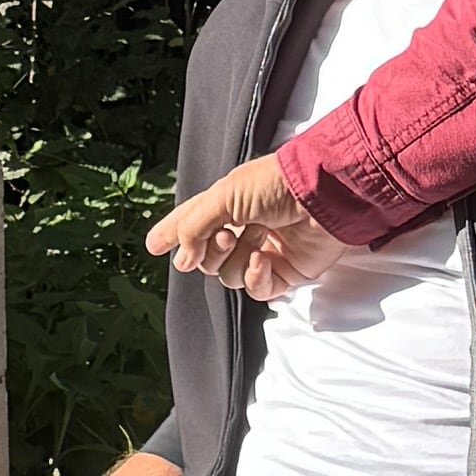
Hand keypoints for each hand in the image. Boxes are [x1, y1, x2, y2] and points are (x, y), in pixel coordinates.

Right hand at [146, 152, 341, 303]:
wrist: (322, 195)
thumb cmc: (274, 185)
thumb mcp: (224, 196)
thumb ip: (194, 226)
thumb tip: (181, 260)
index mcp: (225, 205)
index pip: (190, 222)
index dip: (171, 234)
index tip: (152, 246)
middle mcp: (241, 229)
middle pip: (206, 258)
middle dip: (211, 251)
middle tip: (226, 235)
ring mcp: (263, 252)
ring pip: (229, 276)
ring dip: (237, 260)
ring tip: (255, 238)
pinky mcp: (285, 272)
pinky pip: (257, 290)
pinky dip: (256, 277)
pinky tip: (265, 259)